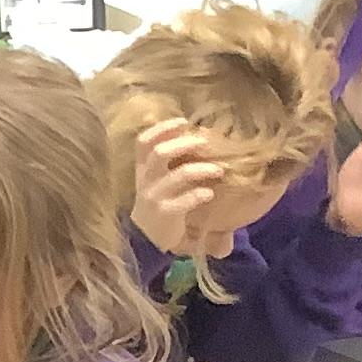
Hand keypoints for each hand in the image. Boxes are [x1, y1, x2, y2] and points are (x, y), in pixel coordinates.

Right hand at [129, 118, 231, 255]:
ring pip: (178, 175)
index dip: (162, 128)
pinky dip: (199, 194)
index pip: (144, 142)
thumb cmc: (156, 203)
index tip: (184, 122)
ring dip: (201, 169)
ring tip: (219, 170)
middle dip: (185, 144)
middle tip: (206, 143)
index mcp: (143, 169)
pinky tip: (209, 194)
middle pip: (160, 153)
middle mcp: (146, 180)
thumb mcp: (155, 180)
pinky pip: (184, 200)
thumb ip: (168, 161)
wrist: (142, 239)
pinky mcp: (164, 213)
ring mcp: (154, 197)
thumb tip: (195, 135)